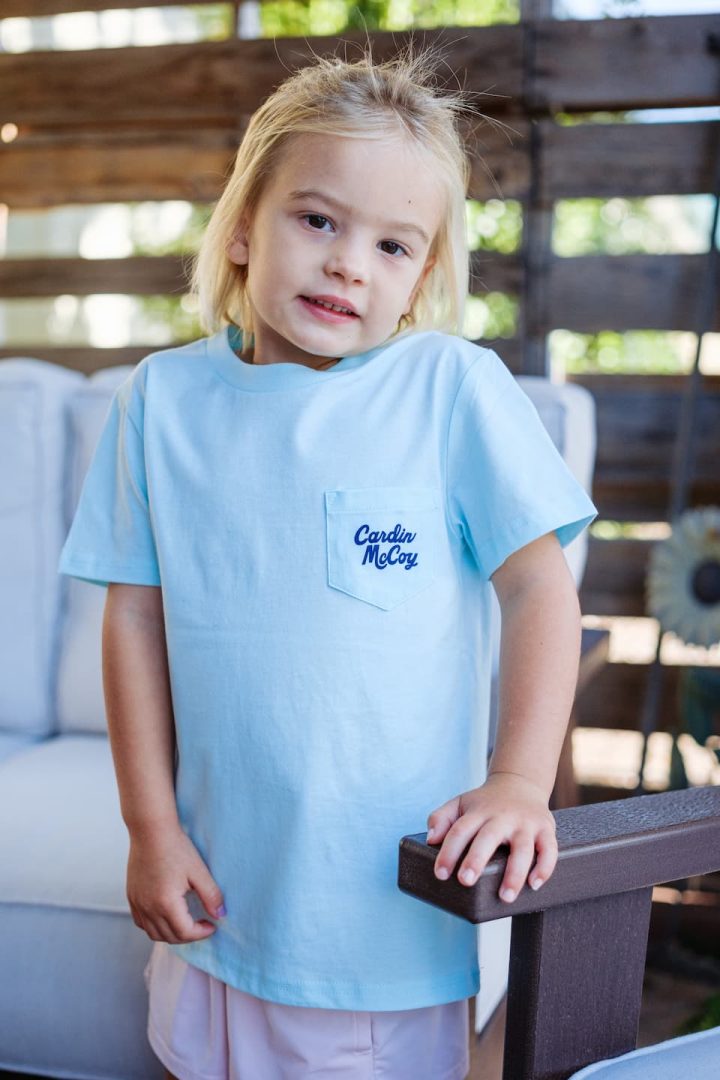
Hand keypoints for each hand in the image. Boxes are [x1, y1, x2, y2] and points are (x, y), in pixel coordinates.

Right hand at [126, 823, 226, 942]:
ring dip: (171, 934)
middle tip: (201, 925)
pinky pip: (141, 922)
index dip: (201, 933)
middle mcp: (148, 908)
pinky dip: (154, 926)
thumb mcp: (198, 871)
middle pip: (169, 937)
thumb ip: (211, 895)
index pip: (185, 932)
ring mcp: (137, 903)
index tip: (212, 925)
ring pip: (153, 933)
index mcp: (166, 903)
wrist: (151, 831)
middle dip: (188, 936)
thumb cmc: (175, 847)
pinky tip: (166, 916)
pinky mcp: (131, 897)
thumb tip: (220, 915)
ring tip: (186, 923)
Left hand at [426, 772, 557, 902]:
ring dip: (514, 873)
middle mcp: (502, 816)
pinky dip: (544, 867)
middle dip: (476, 859)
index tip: (440, 874)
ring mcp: (526, 823)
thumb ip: (441, 818)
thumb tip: (431, 839)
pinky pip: (549, 850)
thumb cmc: (486, 802)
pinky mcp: (546, 829)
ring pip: (523, 848)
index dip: (449, 852)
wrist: (520, 783)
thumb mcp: (461, 803)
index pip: (460, 830)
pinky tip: (534, 884)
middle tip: (465, 881)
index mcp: (479, 811)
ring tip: (504, 897)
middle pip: (489, 837)